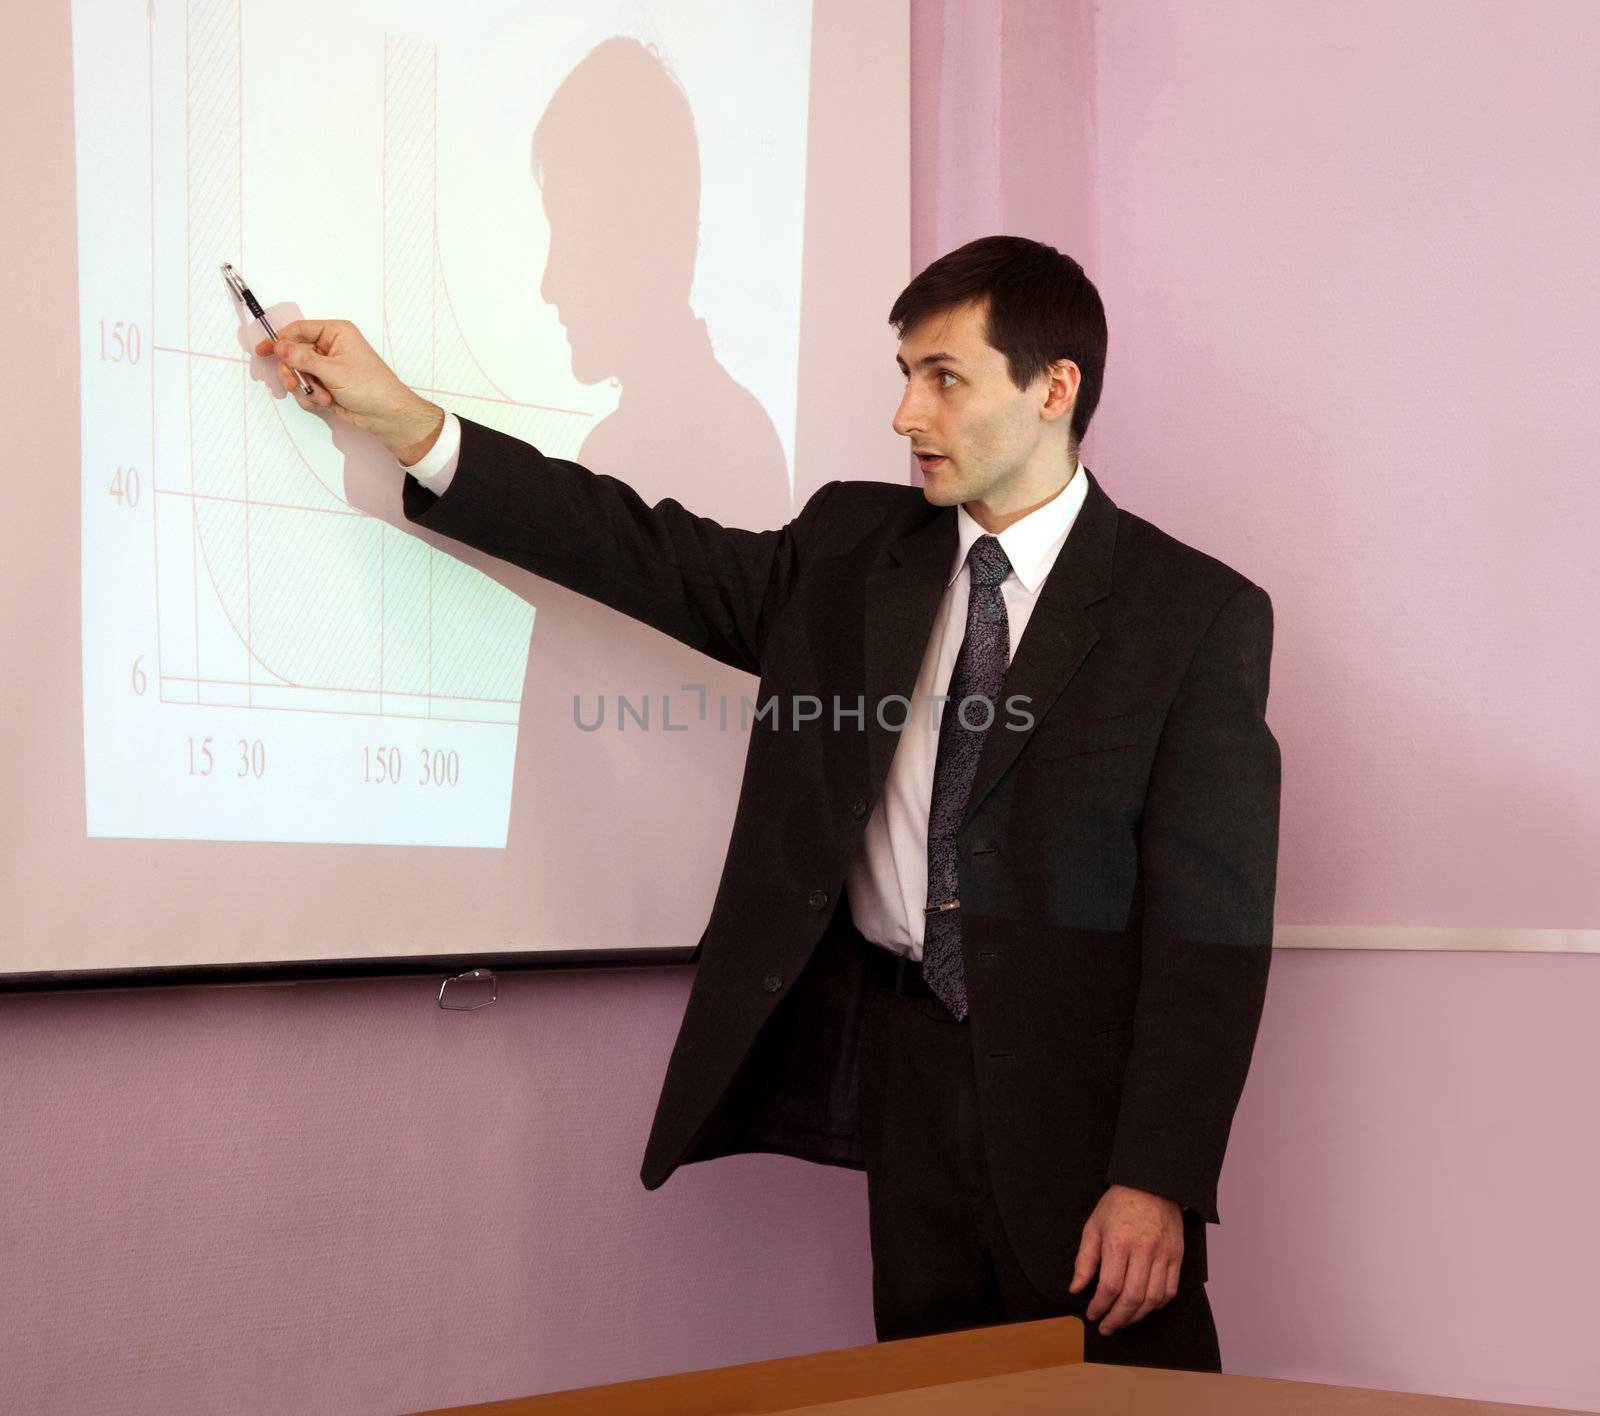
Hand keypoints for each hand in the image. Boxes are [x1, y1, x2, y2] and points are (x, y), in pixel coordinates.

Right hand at [254, 319, 443, 460]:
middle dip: (294, 373)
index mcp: (335, 333)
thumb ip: (303, 359)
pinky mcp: (325, 385)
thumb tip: (280, 346)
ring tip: (324, 397)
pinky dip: (312, 398)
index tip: (263, 351)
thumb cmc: (370, 387)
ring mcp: (326, 367)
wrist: (386, 416)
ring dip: (306, 389)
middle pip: (292, 354)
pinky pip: (305, 389)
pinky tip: (328, 403)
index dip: (279, 340)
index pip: (299, 330)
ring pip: (297, 374)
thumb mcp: (334, 371)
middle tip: (293, 384)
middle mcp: (329, 347)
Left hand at [1068, 1183, 1183, 1336]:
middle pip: (1132, 1298)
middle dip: (1117, 1319)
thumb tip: (1076, 1288)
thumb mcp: (1093, 1226)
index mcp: (1119, 1241)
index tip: (1092, 1314)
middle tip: (1106, 1327)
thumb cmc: (1119, 1204)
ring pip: (1152, 1299)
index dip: (1099, 1306)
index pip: (1109, 1286)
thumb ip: (1084, 1260)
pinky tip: (1144, 1307)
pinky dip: (1157, 1305)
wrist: (1152, 1184)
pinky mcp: (1177, 1256)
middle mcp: (1144, 1250)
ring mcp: (1163, 1254)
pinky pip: (1169, 1290)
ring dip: (1136, 1317)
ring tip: (1122, 1321)